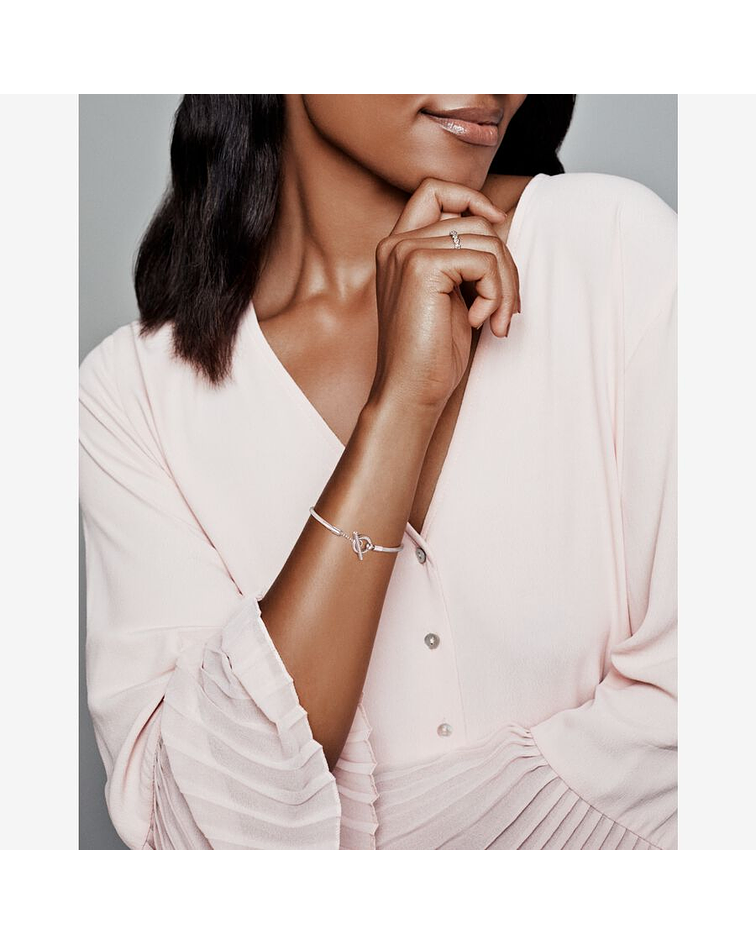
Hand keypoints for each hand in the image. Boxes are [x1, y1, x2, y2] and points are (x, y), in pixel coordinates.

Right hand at [369, 177, 520, 412]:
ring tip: (496, 321)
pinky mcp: (422, 266)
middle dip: (504, 264)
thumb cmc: (431, 355)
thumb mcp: (451, 296)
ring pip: (486, 240)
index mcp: (398, 249)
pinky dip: (495, 295)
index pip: (435, 191)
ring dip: (505, 284)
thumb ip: (462, 260)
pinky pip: (484, 262)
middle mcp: (397, 243)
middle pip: (474, 220)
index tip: (497, 225)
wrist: (410, 391)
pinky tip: (480, 323)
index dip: (471, 198)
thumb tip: (500, 229)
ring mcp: (406, 252)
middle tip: (506, 309)